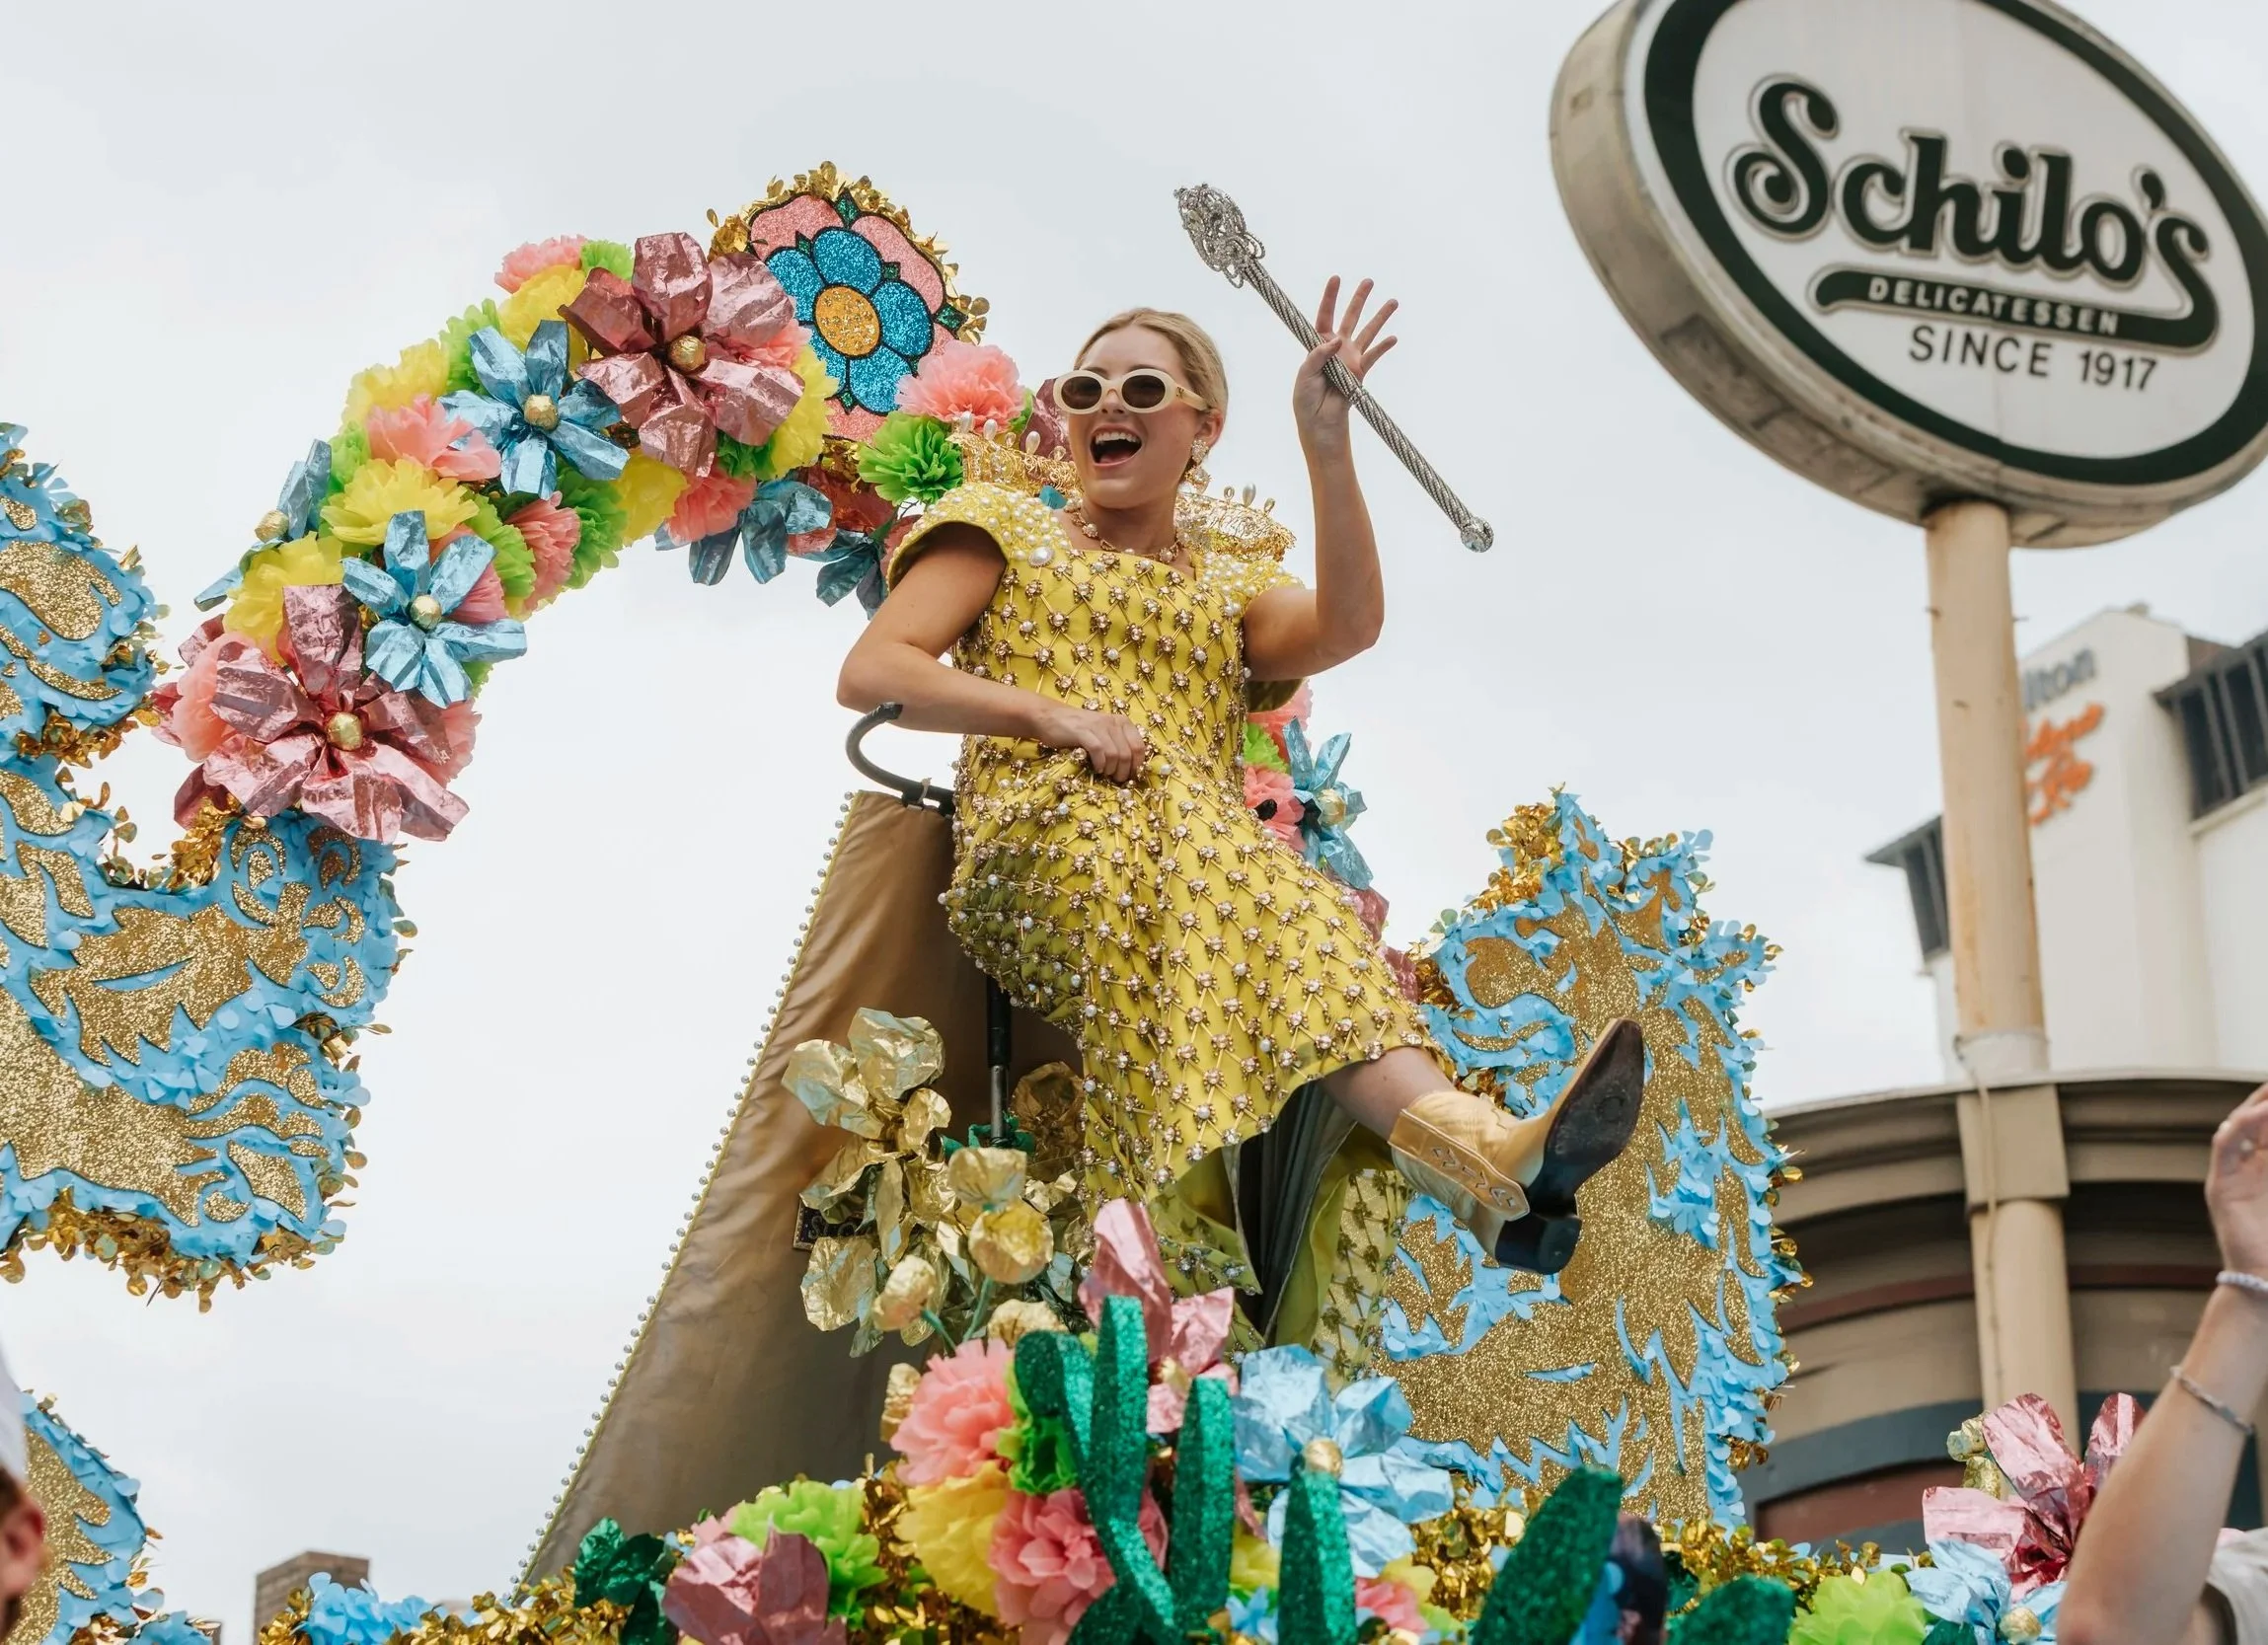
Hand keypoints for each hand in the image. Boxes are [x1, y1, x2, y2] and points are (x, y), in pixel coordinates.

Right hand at [1041, 705, 1147, 783]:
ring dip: (1112, 769)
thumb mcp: (1103, 733)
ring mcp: (1098, 726)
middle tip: (1117, 779)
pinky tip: (1097, 769)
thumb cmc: (1078, 729)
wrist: (1050, 717)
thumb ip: (1117, 744)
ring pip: (1115, 754)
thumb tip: (1130, 768)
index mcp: (1122, 722)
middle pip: (1128, 753)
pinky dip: (1100, 764)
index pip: (1139, 746)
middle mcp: (1113, 722)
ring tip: (1106, 774)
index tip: (1131, 776)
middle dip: (1124, 771)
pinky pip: (1099, 751)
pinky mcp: (1083, 732)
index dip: (1137, 765)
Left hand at [1293, 275, 1398, 453]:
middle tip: (1369, 281)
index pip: (1325, 316)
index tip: (1336, 279)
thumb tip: (1338, 340)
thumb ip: (1319, 355)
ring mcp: (1351, 359)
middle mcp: (1336, 348)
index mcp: (1318, 344)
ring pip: (1368, 332)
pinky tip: (1393, 338)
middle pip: (1350, 317)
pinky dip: (1384, 347)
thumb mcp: (1305, 374)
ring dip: (1380, 317)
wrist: (1319, 422)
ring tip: (1393, 302)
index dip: (1330, 297)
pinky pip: (1374, 356)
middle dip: (1359, 299)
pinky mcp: (1361, 372)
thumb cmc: (1306, 399)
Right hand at [2209, 1083, 2267, 1277]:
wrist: (2266, 1277)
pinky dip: (2236, 1128)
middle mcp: (2247, 1166)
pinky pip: (2223, 1148)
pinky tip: (2255, 1114)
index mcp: (2266, 1167)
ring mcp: (2231, 1175)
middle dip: (2266, 1098)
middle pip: (2254, 1120)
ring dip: (2256, 1108)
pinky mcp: (2221, 1187)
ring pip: (2237, 1128)